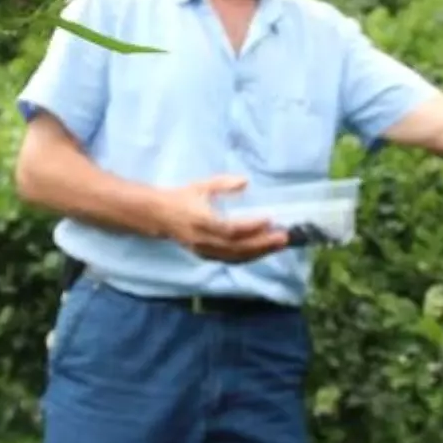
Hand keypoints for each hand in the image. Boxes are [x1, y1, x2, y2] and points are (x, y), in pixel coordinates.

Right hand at [155, 175, 287, 262]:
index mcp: (200, 220)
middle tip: (283, 237)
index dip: (250, 227)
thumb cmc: (182, 197)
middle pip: (236, 247)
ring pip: (235, 257)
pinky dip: (248, 256)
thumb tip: (245, 182)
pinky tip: (263, 251)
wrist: (159, 216)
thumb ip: (223, 183)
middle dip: (262, 244)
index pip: (229, 228)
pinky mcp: (206, 256)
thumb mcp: (201, 185)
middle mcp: (202, 240)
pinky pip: (230, 260)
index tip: (269, 219)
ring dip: (259, 252)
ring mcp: (204, 251)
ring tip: (279, 244)